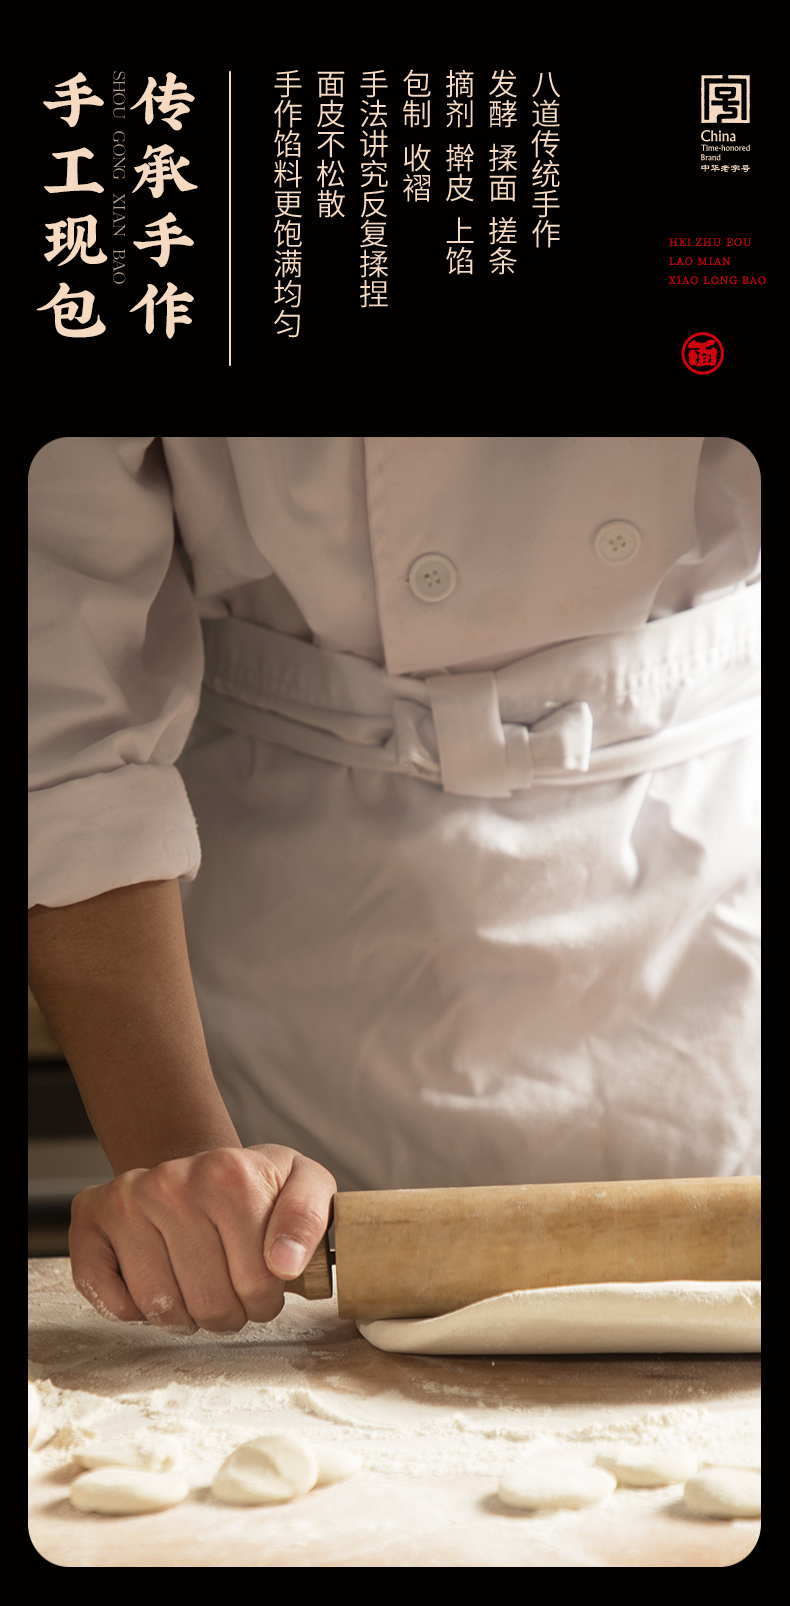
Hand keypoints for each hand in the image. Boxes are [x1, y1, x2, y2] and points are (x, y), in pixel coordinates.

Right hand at [69, 1144, 335, 1333]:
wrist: (202, 1171)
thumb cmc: (255, 1187)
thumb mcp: (305, 1184)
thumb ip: (310, 1218)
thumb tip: (285, 1264)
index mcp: (228, 1173)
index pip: (259, 1282)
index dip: (268, 1296)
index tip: (267, 1277)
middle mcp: (171, 1182)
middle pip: (210, 1303)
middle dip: (230, 1311)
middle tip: (232, 1285)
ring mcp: (126, 1201)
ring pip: (162, 1309)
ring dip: (187, 1315)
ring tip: (199, 1284)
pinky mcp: (90, 1222)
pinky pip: (112, 1301)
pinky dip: (136, 1311)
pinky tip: (159, 1280)